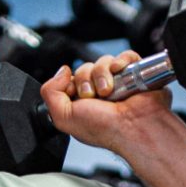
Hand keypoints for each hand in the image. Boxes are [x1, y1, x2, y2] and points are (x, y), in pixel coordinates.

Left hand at [40, 52, 175, 154]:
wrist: (134, 128)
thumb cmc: (105, 129)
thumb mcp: (64, 118)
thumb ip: (50, 93)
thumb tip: (61, 71)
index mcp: (83, 105)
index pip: (70, 80)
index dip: (70, 83)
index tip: (75, 93)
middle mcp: (99, 94)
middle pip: (85, 68)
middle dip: (85, 79)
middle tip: (94, 95)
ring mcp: (117, 83)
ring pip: (102, 61)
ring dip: (102, 73)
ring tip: (108, 90)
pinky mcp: (134, 74)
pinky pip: (125, 56)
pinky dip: (121, 60)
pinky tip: (120, 73)